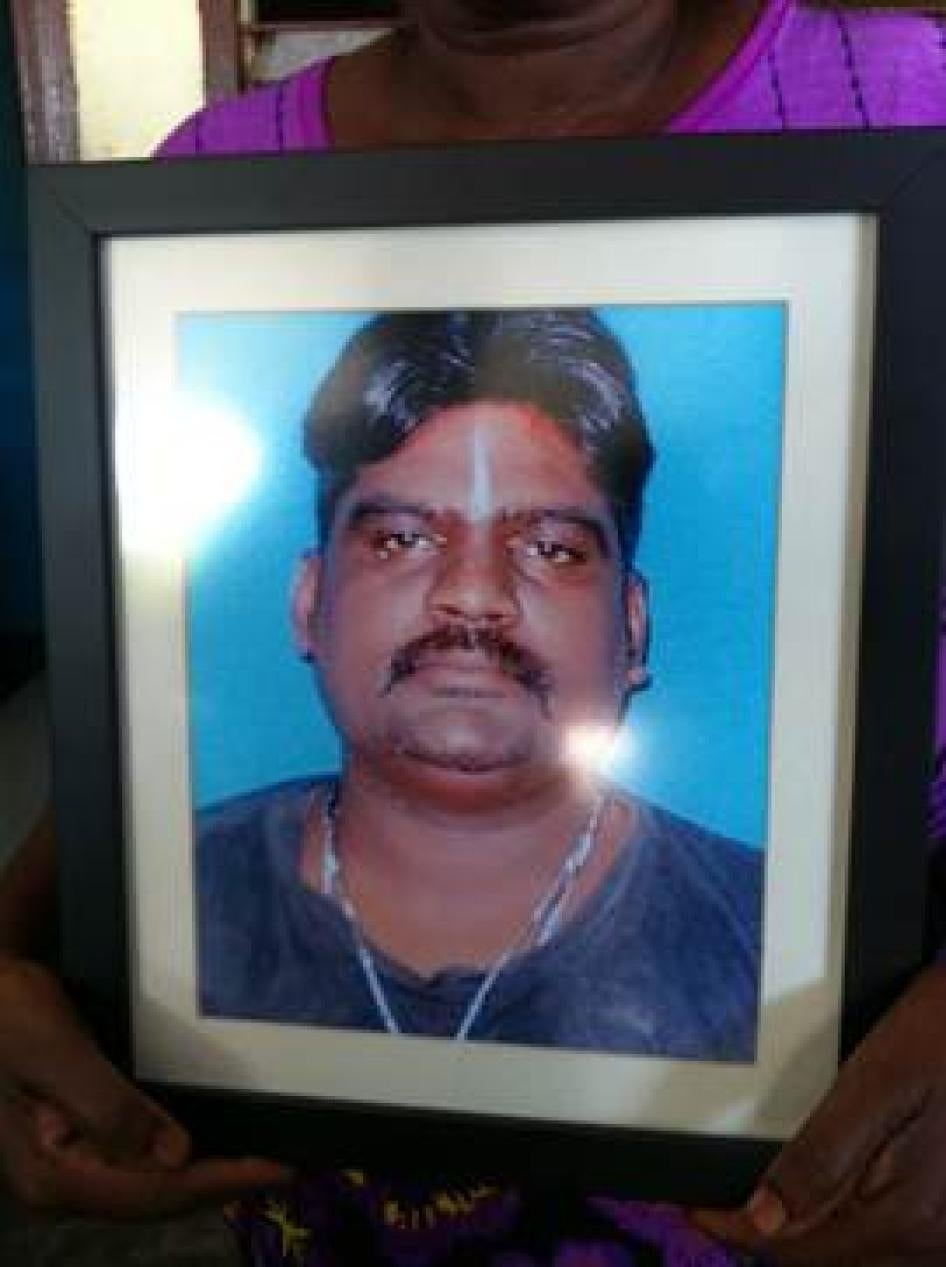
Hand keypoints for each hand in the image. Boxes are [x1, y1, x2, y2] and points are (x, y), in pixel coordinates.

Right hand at [0, 954, 291, 1215]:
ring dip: (202, 1174)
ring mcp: (66, 1162)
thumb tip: (176, 1154)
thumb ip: (110, 1107)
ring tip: (257, 1161)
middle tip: (282, 1168)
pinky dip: (178, 1155)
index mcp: (51, 1173)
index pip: (151, 1191)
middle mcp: (59, 1179)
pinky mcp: (74, 1138)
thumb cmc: (10, 1014)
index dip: (217, 1182)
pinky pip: (135, 1160)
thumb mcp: (58, 1053)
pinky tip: (206, 1144)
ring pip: (146, 1182)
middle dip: (218, 1184)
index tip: (273, 1170)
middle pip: (152, 1196)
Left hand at [694, 963, 945, 1265]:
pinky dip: (849, 1225)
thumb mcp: (873, 1082)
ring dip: (811, 1235)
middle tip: (727, 1205)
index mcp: (906, 1214)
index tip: (701, 1213)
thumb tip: (762, 1215)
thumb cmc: (943, 1037)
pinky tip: (832, 1196)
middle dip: (773, 1235)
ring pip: (857, 1254)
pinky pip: (887, 1239)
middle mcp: (932, 1240)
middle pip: (826, 1260)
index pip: (796, 1248)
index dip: (738, 1231)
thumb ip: (820, 1155)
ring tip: (771, 1200)